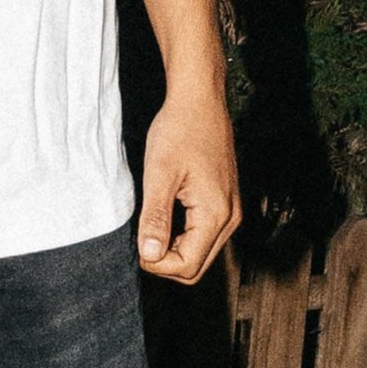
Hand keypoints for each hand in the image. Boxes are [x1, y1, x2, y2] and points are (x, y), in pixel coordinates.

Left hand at [136, 95, 239, 283]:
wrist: (199, 101)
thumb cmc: (180, 130)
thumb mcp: (160, 174)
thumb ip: (156, 218)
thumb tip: (150, 255)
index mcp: (216, 214)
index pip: (187, 266)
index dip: (157, 264)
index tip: (136, 244)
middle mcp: (230, 217)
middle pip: (196, 266)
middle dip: (165, 262)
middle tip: (140, 238)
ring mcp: (230, 210)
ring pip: (200, 252)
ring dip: (172, 249)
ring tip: (149, 224)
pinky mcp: (224, 202)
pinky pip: (204, 235)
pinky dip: (181, 235)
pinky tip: (163, 216)